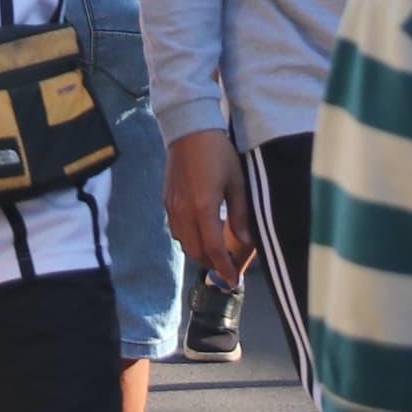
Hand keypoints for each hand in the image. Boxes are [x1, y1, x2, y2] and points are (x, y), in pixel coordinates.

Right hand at [165, 128, 259, 284]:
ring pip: (183, 242)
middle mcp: (184, 212)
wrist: (189, 129)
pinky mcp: (167, 200)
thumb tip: (244, 242)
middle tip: (228, 267)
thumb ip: (240, 214)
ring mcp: (172, 207)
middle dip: (211, 264)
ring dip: (199, 252)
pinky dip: (189, 238)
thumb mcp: (237, 182)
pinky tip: (201, 232)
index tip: (233, 282)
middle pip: (195, 251)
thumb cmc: (218, 153)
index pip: (213, 249)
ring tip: (216, 251)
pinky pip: (176, 229)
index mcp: (203, 208)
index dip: (224, 269)